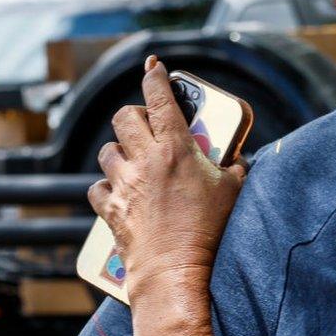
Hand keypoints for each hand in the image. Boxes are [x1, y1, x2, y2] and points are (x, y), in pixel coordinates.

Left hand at [88, 56, 245, 298]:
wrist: (177, 270)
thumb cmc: (210, 231)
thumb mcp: (233, 193)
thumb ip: (234, 169)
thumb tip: (237, 162)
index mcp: (177, 149)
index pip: (161, 99)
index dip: (155, 76)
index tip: (153, 65)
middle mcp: (145, 160)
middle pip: (125, 117)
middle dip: (134, 116)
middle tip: (148, 127)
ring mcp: (124, 183)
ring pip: (108, 150)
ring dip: (120, 151)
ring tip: (135, 164)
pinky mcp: (110, 207)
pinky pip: (98, 187)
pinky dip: (108, 187)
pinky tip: (122, 194)